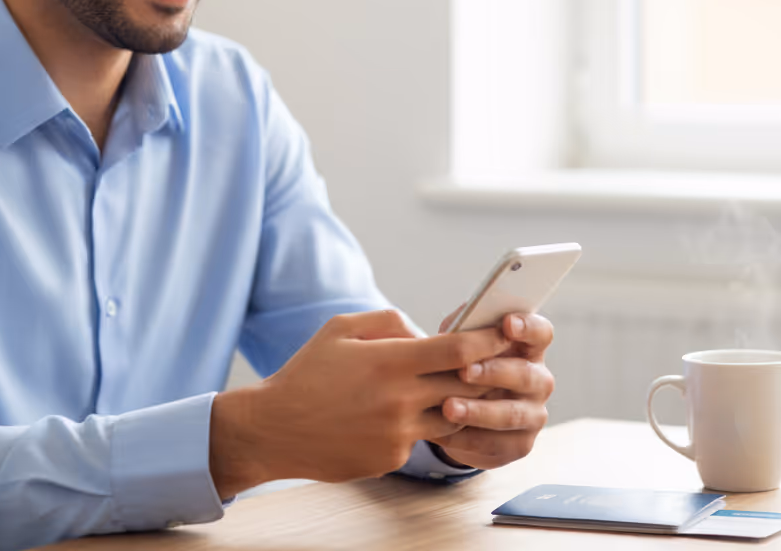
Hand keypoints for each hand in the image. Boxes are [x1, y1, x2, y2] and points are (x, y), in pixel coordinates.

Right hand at [209, 309, 506, 497]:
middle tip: (501, 359)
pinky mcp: (391, 458)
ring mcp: (398, 434)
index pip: (458, 351)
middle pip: (465, 385)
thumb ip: (388, 321)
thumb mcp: (341, 329)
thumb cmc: (307, 373)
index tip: (506, 330)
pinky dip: (422, 424)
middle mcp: (400, 400)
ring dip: (461, 401)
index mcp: (390, 362)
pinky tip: (404, 414)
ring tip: (459, 386)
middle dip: (487, 372)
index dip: (488, 340)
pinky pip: (421, 438)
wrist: (274, 429)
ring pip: (452, 416)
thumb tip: (422, 331)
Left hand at [429, 308, 554, 470]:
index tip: (507, 323)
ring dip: (478, 411)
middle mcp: (538, 380)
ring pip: (511, 414)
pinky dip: (467, 438)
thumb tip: (453, 327)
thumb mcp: (462, 342)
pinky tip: (443, 431)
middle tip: (464, 371)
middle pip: (526, 374)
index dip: (528, 327)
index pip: (540, 333)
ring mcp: (533, 415)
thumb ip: (462, 330)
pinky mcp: (519, 444)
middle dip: (494, 372)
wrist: (462, 409)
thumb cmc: (464, 362)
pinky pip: (495, 444)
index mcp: (529, 347)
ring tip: (448, 407)